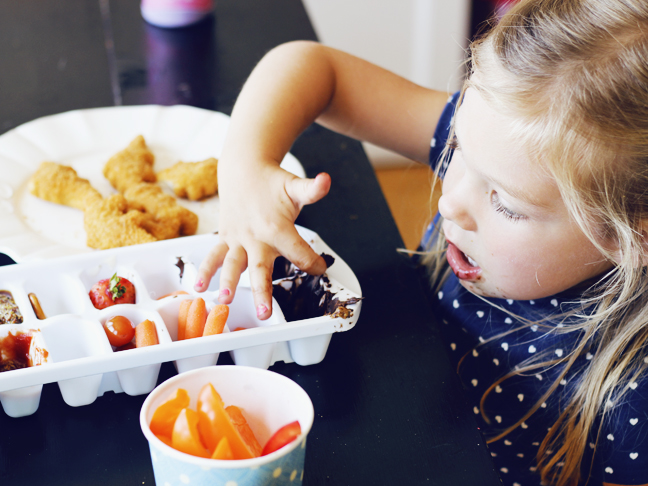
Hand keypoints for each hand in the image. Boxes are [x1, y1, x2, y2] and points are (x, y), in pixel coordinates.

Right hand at [194, 160, 330, 319]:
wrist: (243, 170)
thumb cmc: (272, 183)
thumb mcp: (294, 186)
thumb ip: (312, 189)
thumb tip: (327, 180)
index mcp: (277, 227)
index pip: (299, 253)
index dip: (313, 264)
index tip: (321, 269)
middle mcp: (256, 236)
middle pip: (261, 268)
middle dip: (262, 291)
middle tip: (264, 312)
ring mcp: (238, 239)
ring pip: (232, 264)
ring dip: (227, 282)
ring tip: (225, 299)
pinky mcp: (225, 239)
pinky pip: (214, 256)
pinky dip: (205, 270)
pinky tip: (199, 286)